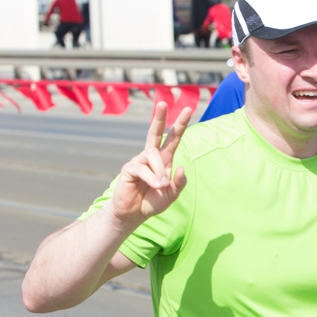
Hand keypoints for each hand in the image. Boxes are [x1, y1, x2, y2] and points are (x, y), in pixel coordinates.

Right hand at [109, 102, 189, 225]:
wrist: (134, 214)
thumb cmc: (152, 202)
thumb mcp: (171, 195)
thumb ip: (179, 183)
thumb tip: (182, 167)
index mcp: (164, 160)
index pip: (173, 138)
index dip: (180, 124)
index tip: (187, 109)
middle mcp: (151, 157)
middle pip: (155, 132)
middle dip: (160, 117)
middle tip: (162, 102)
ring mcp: (138, 161)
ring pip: (153, 155)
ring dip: (160, 170)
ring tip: (161, 185)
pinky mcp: (129, 169)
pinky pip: (142, 168)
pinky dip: (151, 177)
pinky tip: (155, 186)